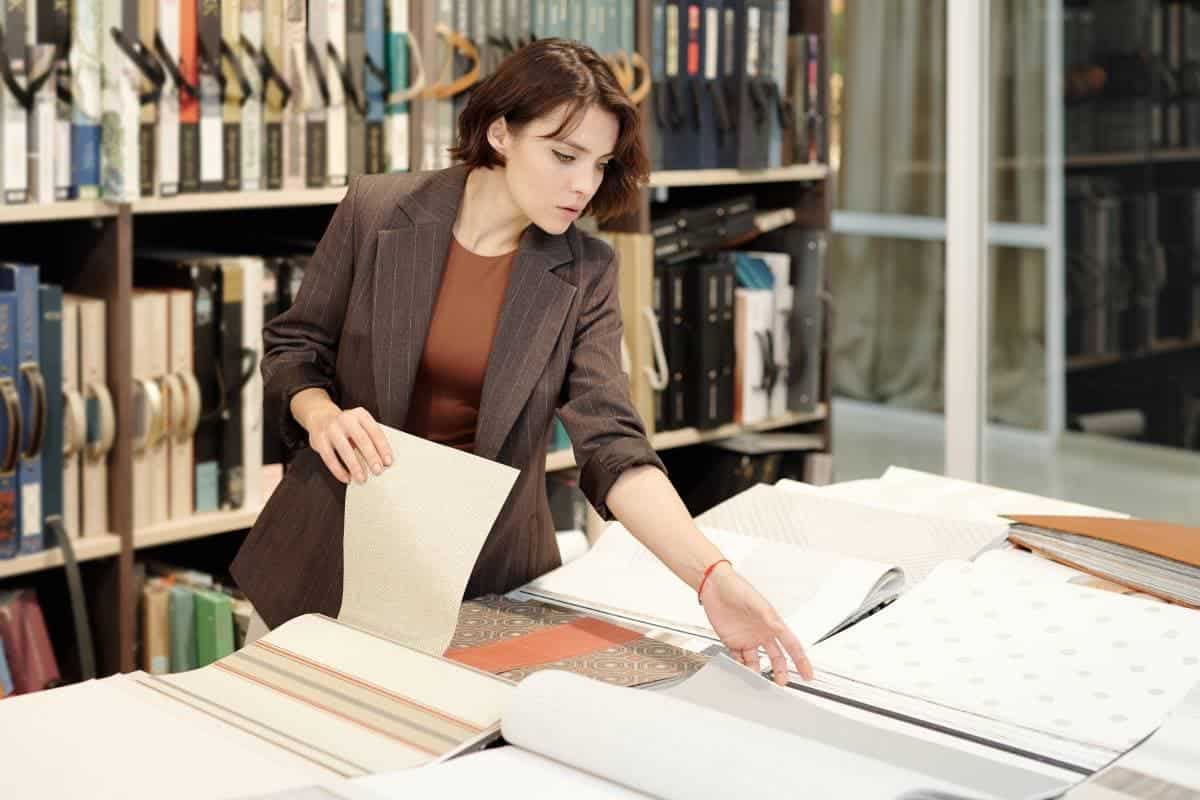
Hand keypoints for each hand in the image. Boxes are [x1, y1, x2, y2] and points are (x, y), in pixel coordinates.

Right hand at [305, 405, 392, 483]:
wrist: (320, 416)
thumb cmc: (346, 425)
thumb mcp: (360, 424)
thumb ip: (370, 437)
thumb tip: (381, 460)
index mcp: (360, 414)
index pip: (375, 431)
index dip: (383, 448)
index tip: (388, 462)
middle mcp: (346, 419)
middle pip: (362, 440)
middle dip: (371, 457)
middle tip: (378, 471)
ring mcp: (331, 429)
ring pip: (345, 450)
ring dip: (355, 467)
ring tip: (362, 479)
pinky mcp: (319, 440)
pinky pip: (330, 458)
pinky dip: (339, 470)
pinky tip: (346, 478)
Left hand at [700, 563, 814, 685]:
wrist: (714, 587)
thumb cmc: (736, 588)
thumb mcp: (756, 602)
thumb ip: (768, 617)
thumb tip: (780, 628)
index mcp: (772, 624)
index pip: (791, 645)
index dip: (801, 660)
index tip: (808, 674)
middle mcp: (761, 633)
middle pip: (776, 658)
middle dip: (780, 672)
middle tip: (782, 683)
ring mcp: (747, 638)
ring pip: (756, 661)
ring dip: (757, 672)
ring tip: (756, 679)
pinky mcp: (732, 641)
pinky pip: (738, 659)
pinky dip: (740, 666)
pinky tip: (740, 670)